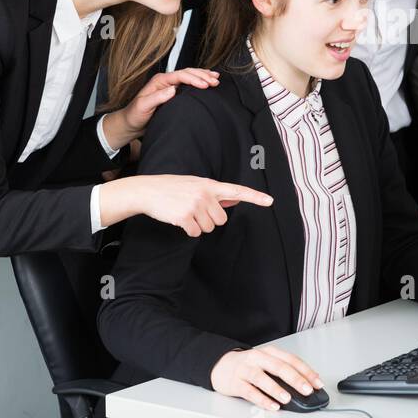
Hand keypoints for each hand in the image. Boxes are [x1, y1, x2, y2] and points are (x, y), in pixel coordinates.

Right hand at [100, 174, 272, 232]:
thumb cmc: (173, 188)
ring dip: (199, 225)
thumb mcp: (196, 185)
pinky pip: (195, 233)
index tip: (270, 201)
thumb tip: (236, 198)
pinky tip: (180, 220)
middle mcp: (205, 194)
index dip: (255, 196)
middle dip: (210, 219)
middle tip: (195, 211)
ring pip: (210, 227)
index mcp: (210, 185)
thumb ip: (216, 193)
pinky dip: (189, 231)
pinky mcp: (184, 217)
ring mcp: (195, 205)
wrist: (148, 191)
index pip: (237, 190)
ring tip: (185, 212)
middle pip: (221, 219)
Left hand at [104, 68, 219, 145]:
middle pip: (187, 73)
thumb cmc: (135, 115)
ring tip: (216, 78)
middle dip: (202, 75)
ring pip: (189, 76)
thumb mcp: (143, 107)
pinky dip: (199, 81)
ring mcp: (170, 86)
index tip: (205, 85)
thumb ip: (157, 97)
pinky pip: (189, 83)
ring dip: (203, 75)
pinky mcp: (174, 93)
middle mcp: (166, 81)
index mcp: (159, 81)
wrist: (131, 123)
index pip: (180, 76)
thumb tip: (173, 90)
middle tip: (215, 81)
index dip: (194, 79)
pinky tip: (207, 81)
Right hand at [210, 345, 323, 410]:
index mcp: (269, 352)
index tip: (317, 382)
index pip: (291, 360)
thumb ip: (285, 369)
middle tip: (307, 389)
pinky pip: (250, 391)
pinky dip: (262, 399)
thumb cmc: (248, 364)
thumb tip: (307, 382)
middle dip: (295, 378)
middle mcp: (258, 358)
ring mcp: (246, 370)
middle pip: (279, 367)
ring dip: (276, 389)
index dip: (306, 371)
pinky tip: (272, 405)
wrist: (220, 364)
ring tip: (287, 398)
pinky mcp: (236, 382)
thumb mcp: (267, 361)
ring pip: (262, 378)